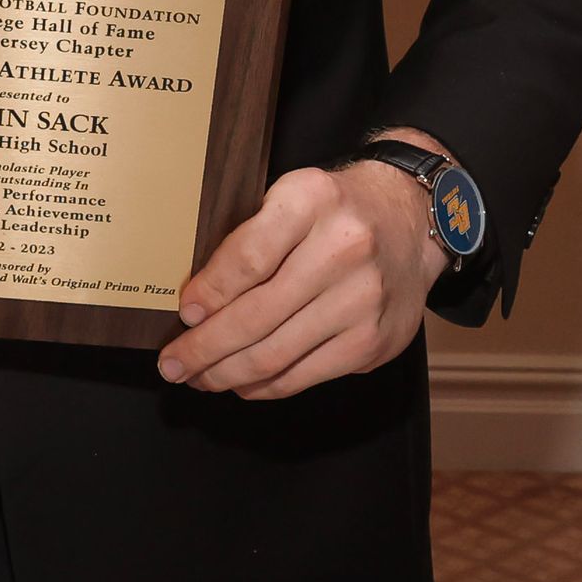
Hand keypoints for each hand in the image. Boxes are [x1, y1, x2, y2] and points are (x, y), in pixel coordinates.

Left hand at [156, 138, 453, 399]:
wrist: (410, 219)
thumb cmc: (335, 209)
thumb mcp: (292, 195)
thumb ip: (249, 236)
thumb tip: (195, 301)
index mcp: (311, 201)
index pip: (248, 257)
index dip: (209, 293)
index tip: (183, 315)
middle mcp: (343, 249)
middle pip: (257, 315)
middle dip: (204, 348)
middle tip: (172, 364)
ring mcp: (362, 301)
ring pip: (277, 353)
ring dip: (227, 373)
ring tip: (198, 378)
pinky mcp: (372, 342)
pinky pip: (305, 375)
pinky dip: (265, 385)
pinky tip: (241, 383)